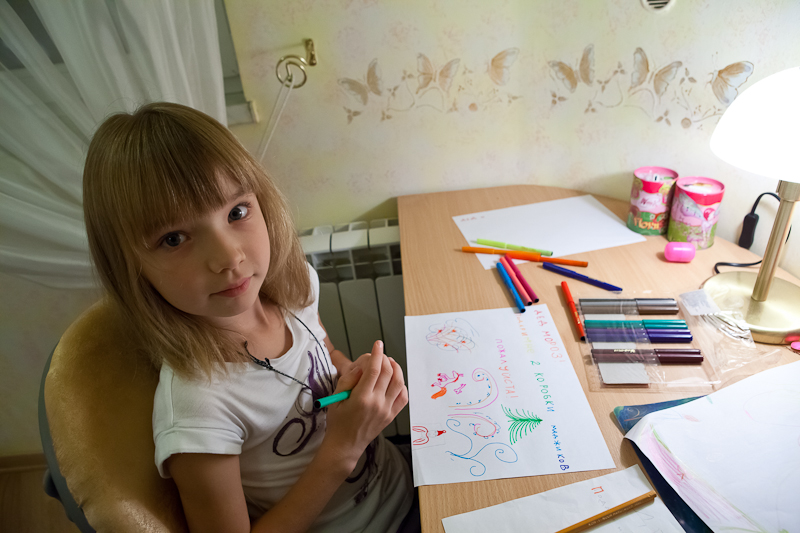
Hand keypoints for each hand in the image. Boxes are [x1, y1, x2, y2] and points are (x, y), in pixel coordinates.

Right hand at [321, 340, 407, 468]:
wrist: (345, 445)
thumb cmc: (338, 421)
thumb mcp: (336, 398)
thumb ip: (348, 379)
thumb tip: (362, 365)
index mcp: (361, 398)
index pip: (374, 370)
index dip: (377, 354)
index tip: (378, 344)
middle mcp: (377, 403)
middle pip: (388, 373)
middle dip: (385, 359)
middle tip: (380, 355)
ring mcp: (386, 410)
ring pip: (399, 383)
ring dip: (396, 369)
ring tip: (389, 363)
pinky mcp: (391, 416)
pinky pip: (403, 397)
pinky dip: (402, 385)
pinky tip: (395, 380)